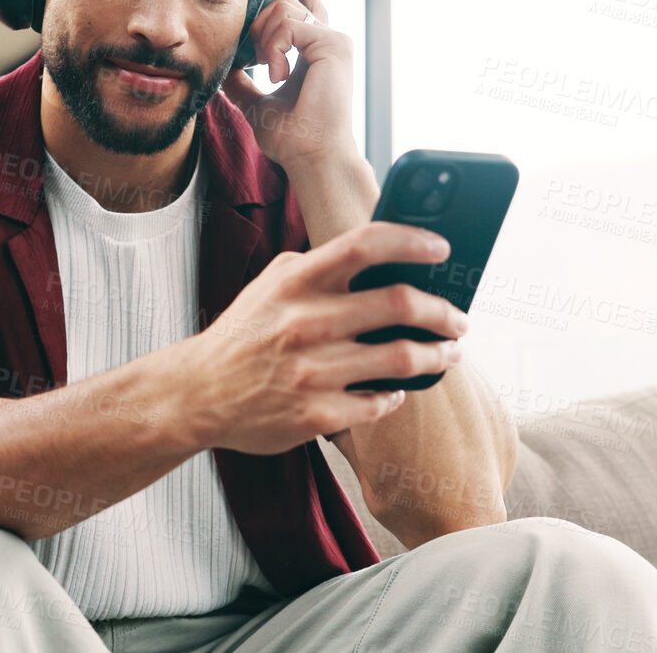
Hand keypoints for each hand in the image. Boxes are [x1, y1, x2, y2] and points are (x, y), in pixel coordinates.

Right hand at [169, 221, 466, 455]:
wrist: (198, 394)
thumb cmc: (245, 334)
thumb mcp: (271, 284)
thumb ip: (318, 266)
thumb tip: (382, 256)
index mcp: (296, 283)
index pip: (364, 245)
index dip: (411, 241)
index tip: (442, 248)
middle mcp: (305, 323)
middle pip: (398, 304)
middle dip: (442, 312)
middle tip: (459, 319)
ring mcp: (311, 372)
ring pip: (401, 359)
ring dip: (436, 356)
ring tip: (449, 353)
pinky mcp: (315, 415)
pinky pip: (378, 403)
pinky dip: (396, 395)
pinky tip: (398, 389)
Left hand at [223, 0, 352, 169]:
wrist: (310, 155)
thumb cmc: (290, 136)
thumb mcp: (256, 102)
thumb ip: (242, 80)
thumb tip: (222, 66)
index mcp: (315, 49)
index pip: (304, 3)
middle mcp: (328, 38)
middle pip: (282, 0)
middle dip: (259, 25)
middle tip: (258, 60)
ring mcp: (334, 39)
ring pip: (283, 8)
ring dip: (265, 39)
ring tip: (272, 71)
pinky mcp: (334, 44)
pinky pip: (290, 25)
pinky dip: (275, 48)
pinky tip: (279, 74)